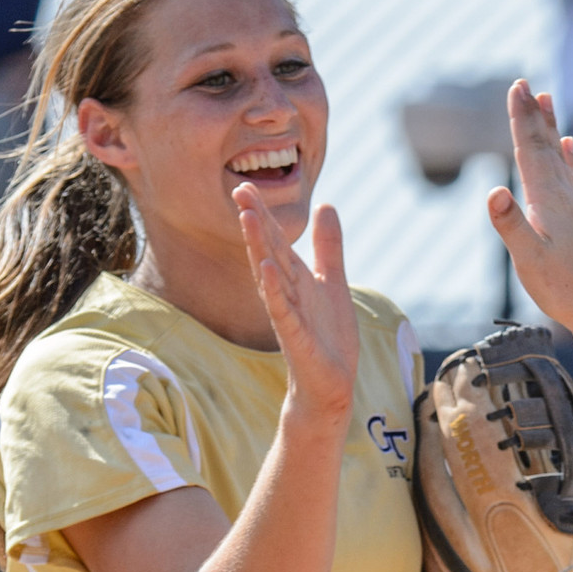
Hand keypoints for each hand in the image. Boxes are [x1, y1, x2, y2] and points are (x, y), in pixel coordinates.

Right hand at [235, 187, 358, 426]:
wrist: (329, 386)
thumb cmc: (327, 337)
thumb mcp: (332, 282)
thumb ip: (327, 246)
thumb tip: (326, 205)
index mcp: (293, 279)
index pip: (275, 241)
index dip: (262, 214)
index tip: (245, 185)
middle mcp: (285, 293)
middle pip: (267, 251)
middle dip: (255, 222)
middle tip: (240, 191)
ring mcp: (287, 315)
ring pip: (270, 276)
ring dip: (259, 248)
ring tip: (249, 218)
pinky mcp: (295, 338)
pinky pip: (282, 311)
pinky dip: (274, 290)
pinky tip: (267, 268)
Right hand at [487, 80, 572, 334]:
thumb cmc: (563, 287)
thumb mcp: (528, 259)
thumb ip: (510, 225)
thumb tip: (494, 191)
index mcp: (547, 199)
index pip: (530, 149)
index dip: (522, 117)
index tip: (517, 87)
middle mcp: (562, 195)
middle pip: (544, 145)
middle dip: (532, 113)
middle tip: (525, 83)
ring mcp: (571, 205)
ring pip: (557, 155)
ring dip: (549, 126)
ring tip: (547, 99)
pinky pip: (570, 175)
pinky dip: (566, 156)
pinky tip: (567, 145)